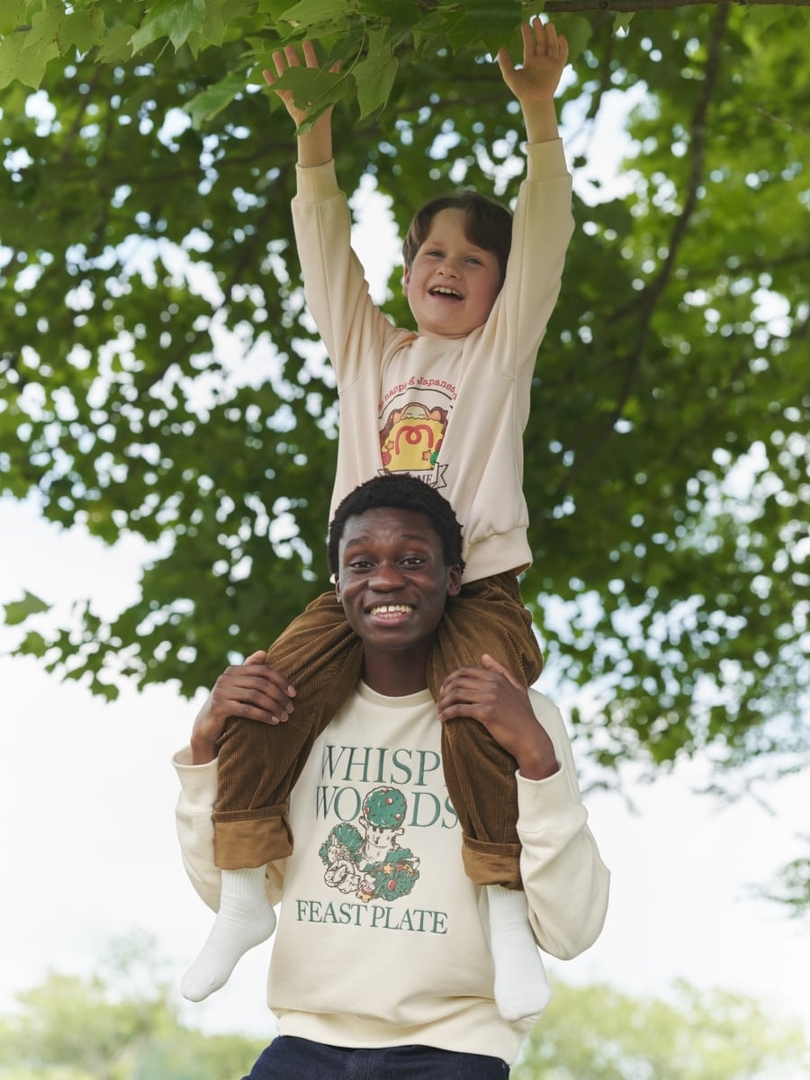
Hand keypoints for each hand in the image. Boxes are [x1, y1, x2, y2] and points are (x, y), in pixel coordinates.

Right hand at [190, 650, 295, 764]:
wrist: (206, 727)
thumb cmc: (227, 705)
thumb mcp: (238, 687)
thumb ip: (250, 671)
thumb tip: (264, 652)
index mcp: (233, 670)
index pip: (263, 670)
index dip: (281, 680)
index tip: (293, 693)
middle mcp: (226, 677)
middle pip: (261, 683)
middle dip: (279, 696)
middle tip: (291, 709)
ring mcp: (221, 691)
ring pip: (255, 696)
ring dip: (274, 707)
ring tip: (284, 717)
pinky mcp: (219, 706)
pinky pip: (247, 710)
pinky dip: (263, 715)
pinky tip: (273, 721)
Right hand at [263, 39, 338, 128]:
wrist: (315, 124)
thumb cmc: (324, 107)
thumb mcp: (330, 88)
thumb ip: (333, 74)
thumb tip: (340, 59)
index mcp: (313, 79)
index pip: (311, 62)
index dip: (309, 52)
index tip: (306, 41)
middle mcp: (303, 82)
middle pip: (296, 65)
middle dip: (292, 55)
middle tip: (287, 44)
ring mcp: (293, 89)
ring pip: (285, 74)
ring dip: (280, 64)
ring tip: (276, 53)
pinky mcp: (286, 98)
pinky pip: (277, 88)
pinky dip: (271, 80)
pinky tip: (265, 71)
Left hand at [437, 654, 558, 780]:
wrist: (530, 738)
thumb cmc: (523, 716)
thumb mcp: (517, 688)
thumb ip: (502, 671)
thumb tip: (484, 656)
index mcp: (498, 677)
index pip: (466, 671)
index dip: (450, 678)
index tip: (444, 689)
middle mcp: (493, 684)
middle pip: (458, 681)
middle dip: (444, 691)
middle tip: (439, 701)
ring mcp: (490, 697)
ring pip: (456, 694)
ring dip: (443, 703)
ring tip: (439, 711)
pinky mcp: (486, 712)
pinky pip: (459, 709)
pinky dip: (448, 713)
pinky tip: (443, 718)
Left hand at [497, 18, 568, 108]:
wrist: (534, 100)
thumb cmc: (522, 90)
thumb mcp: (509, 75)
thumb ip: (504, 62)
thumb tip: (500, 48)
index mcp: (530, 62)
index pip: (529, 45)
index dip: (527, 35)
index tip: (524, 25)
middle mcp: (541, 61)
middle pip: (541, 42)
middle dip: (539, 31)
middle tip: (536, 19)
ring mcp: (550, 63)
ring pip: (552, 45)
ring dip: (550, 34)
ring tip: (548, 23)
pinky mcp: (558, 68)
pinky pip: (563, 54)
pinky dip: (563, 46)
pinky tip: (561, 37)